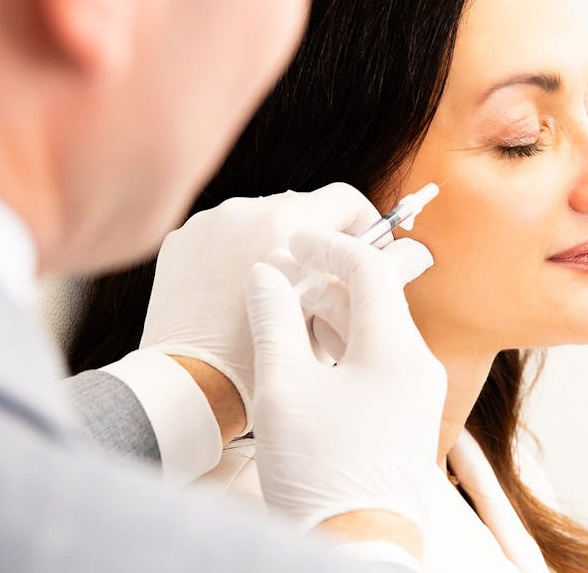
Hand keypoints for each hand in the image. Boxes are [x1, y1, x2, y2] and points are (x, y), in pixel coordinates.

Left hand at [139, 184, 385, 433]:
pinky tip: (236, 296)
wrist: (183, 387)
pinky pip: (224, 235)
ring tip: (278, 297)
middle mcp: (244, 210)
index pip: (345, 199)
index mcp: (284, 224)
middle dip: (319, 241)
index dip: (368, 223)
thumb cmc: (256, 364)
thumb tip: (406, 257)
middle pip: (303, 209)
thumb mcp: (326, 324)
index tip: (370, 249)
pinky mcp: (181, 240)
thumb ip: (363, 283)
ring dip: (276, 246)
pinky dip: (237, 255)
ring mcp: (208, 222)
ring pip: (261, 220)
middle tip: (326, 284)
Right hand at [245, 230, 446, 545]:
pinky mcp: (406, 419)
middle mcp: (418, 365)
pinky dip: (345, 348)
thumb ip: (273, 320)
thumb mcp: (283, 388)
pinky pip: (380, 363)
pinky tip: (310, 360)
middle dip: (328, 283)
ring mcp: (417, 394)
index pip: (370, 268)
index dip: (328, 246)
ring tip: (289, 318)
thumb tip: (266, 274)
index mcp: (396, 349)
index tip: (292, 243)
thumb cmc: (319, 471)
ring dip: (334, 317)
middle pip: (376, 299)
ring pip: (377, 332)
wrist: (356, 548)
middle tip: (284, 281)